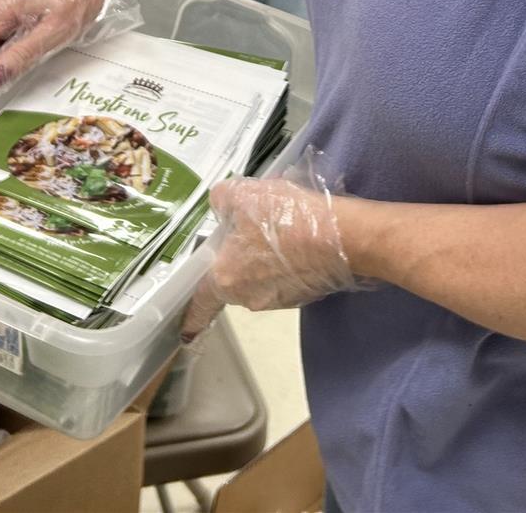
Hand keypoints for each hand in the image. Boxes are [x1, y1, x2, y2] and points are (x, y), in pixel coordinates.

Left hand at [181, 150, 358, 340]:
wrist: (342, 237)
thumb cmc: (285, 218)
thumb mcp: (245, 194)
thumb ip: (222, 200)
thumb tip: (220, 205)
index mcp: (226, 278)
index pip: (201, 302)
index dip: (191, 315)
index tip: (183, 331)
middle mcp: (249, 297)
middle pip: (234, 280)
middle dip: (240, 259)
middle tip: (251, 229)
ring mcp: (279, 300)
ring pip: (262, 278)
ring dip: (266, 259)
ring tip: (283, 227)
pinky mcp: (305, 295)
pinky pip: (287, 278)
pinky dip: (288, 262)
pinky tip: (301, 238)